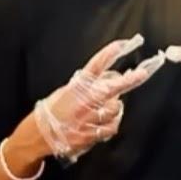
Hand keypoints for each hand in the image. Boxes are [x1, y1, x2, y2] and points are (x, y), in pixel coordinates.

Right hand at [33, 35, 164, 163]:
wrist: (37, 135)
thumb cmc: (52, 111)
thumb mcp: (66, 91)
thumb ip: (86, 85)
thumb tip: (109, 79)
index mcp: (76, 87)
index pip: (95, 65)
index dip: (110, 53)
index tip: (123, 44)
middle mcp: (83, 101)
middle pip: (111, 87)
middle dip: (129, 80)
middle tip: (143, 73)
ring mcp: (87, 118)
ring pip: (115, 108)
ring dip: (114, 107)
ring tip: (104, 109)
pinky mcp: (89, 134)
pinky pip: (111, 127)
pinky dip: (111, 124)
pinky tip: (104, 124)